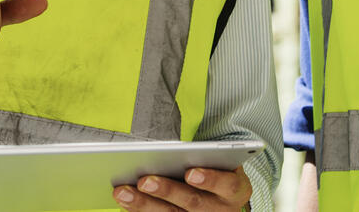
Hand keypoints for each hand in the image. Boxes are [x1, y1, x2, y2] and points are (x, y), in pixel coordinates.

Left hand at [114, 166, 251, 210]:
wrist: (225, 197)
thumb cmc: (219, 170)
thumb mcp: (222, 162)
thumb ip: (205, 157)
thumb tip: (170, 151)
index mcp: (235, 189)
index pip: (226, 183)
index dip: (210, 179)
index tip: (190, 173)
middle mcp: (221, 210)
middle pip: (193, 202)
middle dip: (167, 191)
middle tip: (145, 181)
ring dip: (145, 205)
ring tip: (123, 192)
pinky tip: (125, 203)